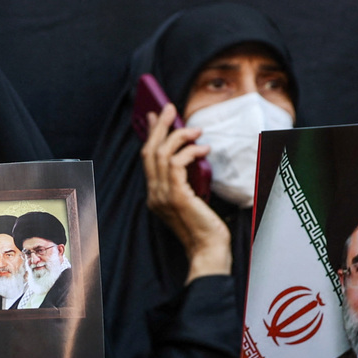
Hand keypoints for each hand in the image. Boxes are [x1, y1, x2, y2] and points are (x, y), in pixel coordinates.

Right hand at [141, 103, 230, 281]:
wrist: (208, 250)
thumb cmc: (205, 227)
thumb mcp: (193, 198)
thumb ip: (186, 180)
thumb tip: (191, 153)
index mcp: (156, 195)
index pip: (148, 159)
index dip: (151, 135)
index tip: (156, 116)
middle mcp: (154, 194)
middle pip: (149, 151)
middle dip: (159, 126)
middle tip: (169, 108)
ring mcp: (162, 196)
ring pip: (161, 154)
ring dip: (178, 136)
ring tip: (195, 130)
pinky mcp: (176, 196)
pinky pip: (176, 164)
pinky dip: (189, 151)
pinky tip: (202, 150)